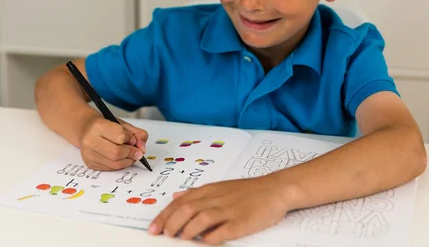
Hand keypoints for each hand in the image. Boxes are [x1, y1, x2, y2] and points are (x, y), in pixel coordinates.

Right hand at [79, 114, 148, 170]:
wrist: (85, 129)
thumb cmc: (105, 125)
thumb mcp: (122, 124)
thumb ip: (137, 133)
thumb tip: (142, 148)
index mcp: (98, 126)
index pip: (120, 136)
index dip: (131, 139)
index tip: (134, 139)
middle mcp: (90, 141)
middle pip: (116, 153)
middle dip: (131, 153)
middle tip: (138, 152)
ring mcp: (89, 154)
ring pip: (114, 164)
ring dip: (128, 161)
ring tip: (132, 156)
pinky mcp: (90, 164)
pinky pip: (110, 168)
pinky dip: (120, 165)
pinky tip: (122, 159)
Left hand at [148, 176, 289, 244]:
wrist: (275, 189)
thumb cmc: (247, 191)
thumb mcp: (219, 187)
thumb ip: (196, 193)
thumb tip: (175, 197)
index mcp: (209, 191)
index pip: (180, 203)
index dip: (164, 216)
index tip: (153, 228)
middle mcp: (216, 199)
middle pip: (187, 210)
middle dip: (171, 224)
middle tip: (163, 235)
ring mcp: (229, 210)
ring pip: (202, 218)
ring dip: (188, 230)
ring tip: (180, 238)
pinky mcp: (242, 222)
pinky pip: (223, 231)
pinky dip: (211, 237)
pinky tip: (204, 242)